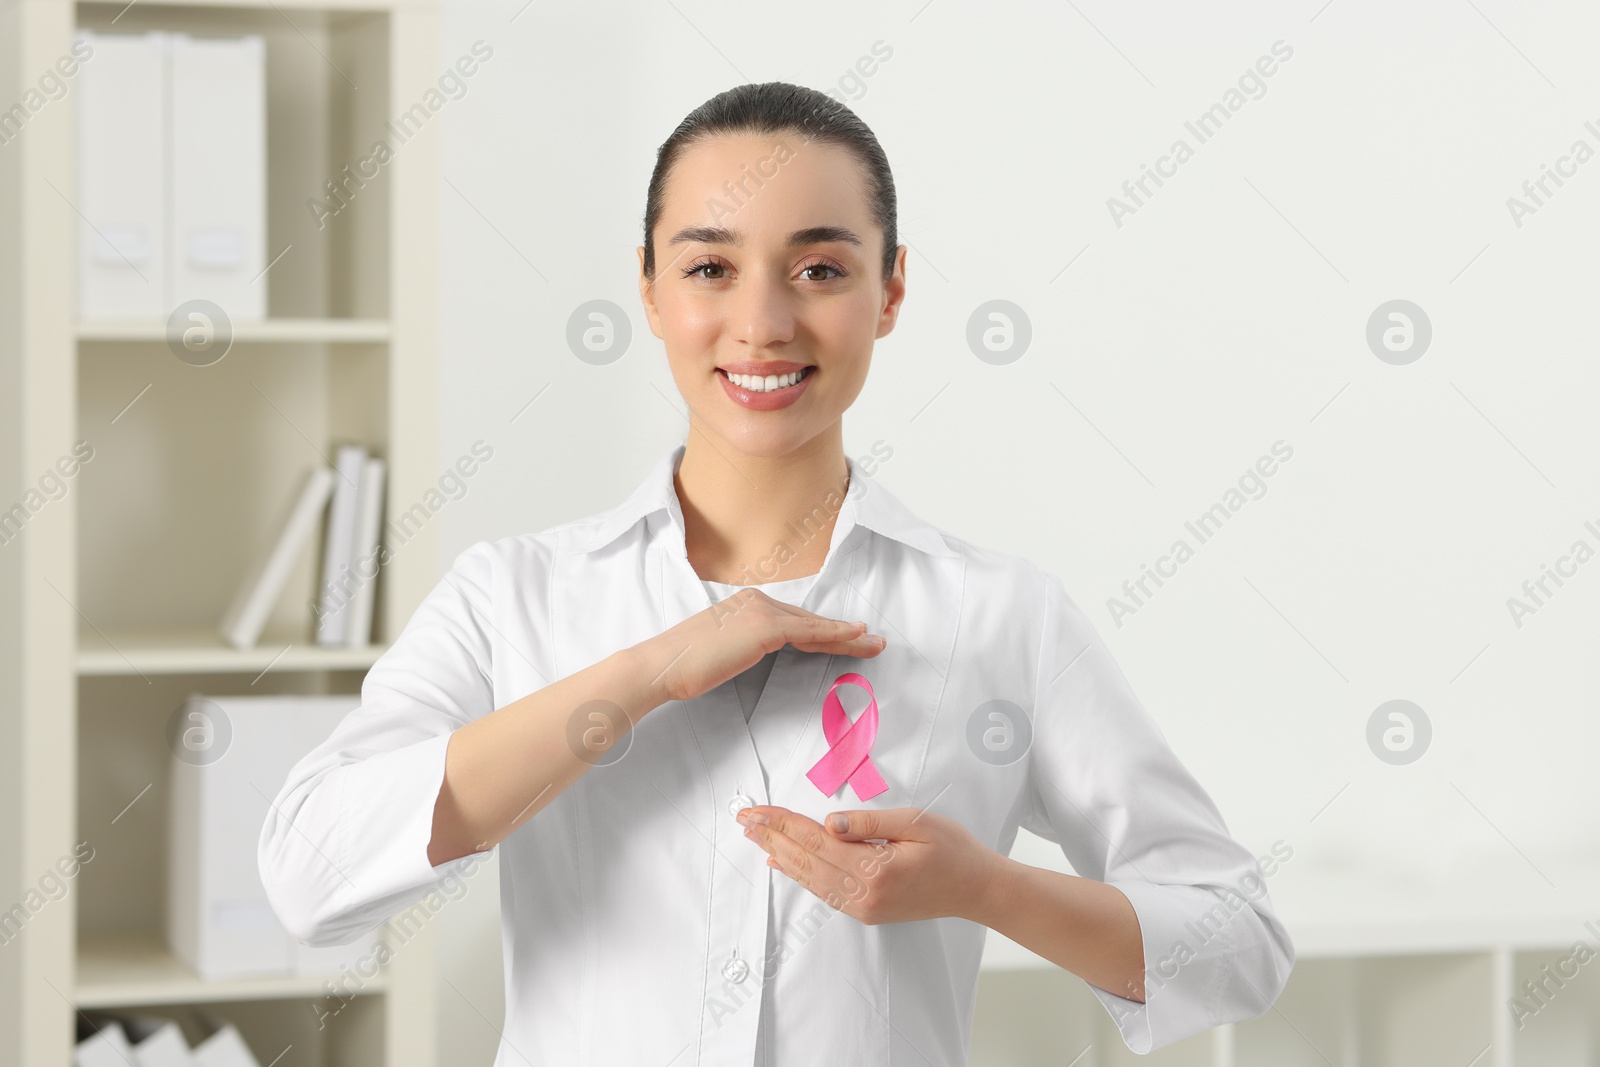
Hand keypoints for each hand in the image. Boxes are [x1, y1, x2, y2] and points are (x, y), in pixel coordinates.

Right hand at [642, 589, 886, 703]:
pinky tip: (855, 638)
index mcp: (745, 604)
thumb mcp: (720, 651)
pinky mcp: (765, 627)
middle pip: (809, 620)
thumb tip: (756, 655)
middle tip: (872, 640)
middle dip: (843, 632)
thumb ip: (742, 646)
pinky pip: (810, 632)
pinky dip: (836, 635)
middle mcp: (756, 601)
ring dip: (848, 636)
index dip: (822, 631)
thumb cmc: (684, 666)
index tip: (846, 639)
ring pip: (815, 625)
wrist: (663, 666)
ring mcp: (761, 611)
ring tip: (874, 644)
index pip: (793, 620)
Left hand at [736, 805, 1007, 924]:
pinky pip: (824, 892)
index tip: (757, 811)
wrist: (977, 890)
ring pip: (811, 879)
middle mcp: (864, 893)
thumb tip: (829, 823)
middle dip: (772, 838)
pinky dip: (800, 876)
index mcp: (876, 868)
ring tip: (755, 838)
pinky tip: (783, 864)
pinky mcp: (867, 911)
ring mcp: (864, 906)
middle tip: (744, 820)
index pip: (816, 841)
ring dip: (780, 857)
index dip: (783, 824)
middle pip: (807, 861)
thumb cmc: (953, 850)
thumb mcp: (917, 822)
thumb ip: (870, 823)